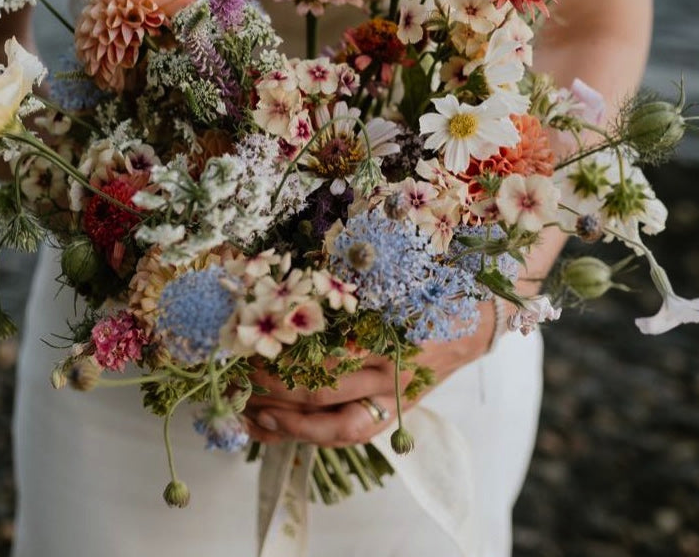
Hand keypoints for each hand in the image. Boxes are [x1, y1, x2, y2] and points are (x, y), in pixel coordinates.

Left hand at [243, 300, 496, 446]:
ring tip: (250, 414)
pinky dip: (309, 436)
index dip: (287, 357)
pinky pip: (349, 434)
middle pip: (327, 393)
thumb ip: (351, 292)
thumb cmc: (431, 292)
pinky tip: (276, 427)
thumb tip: (292, 292)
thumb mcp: (395, 282)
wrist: (478, 321)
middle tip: (240, 377)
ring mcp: (395, 400)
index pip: (330, 357)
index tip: (254, 344)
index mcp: (392, 337)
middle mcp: (393, 376)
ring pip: (337, 428)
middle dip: (277, 390)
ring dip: (290, 425)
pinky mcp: (395, 414)